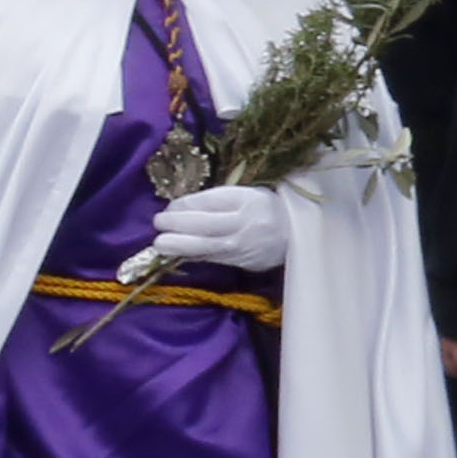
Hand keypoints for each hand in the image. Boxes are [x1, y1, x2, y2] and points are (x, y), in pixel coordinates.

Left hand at [145, 184, 287, 274]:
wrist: (299, 234)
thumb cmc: (266, 208)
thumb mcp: (245, 195)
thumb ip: (214, 200)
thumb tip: (179, 208)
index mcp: (246, 201)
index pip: (209, 202)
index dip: (184, 206)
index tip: (169, 208)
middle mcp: (245, 224)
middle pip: (205, 225)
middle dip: (178, 225)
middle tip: (158, 224)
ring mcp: (244, 246)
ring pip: (207, 247)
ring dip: (180, 246)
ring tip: (160, 245)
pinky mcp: (243, 262)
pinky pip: (214, 258)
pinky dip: (194, 256)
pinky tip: (178, 254)